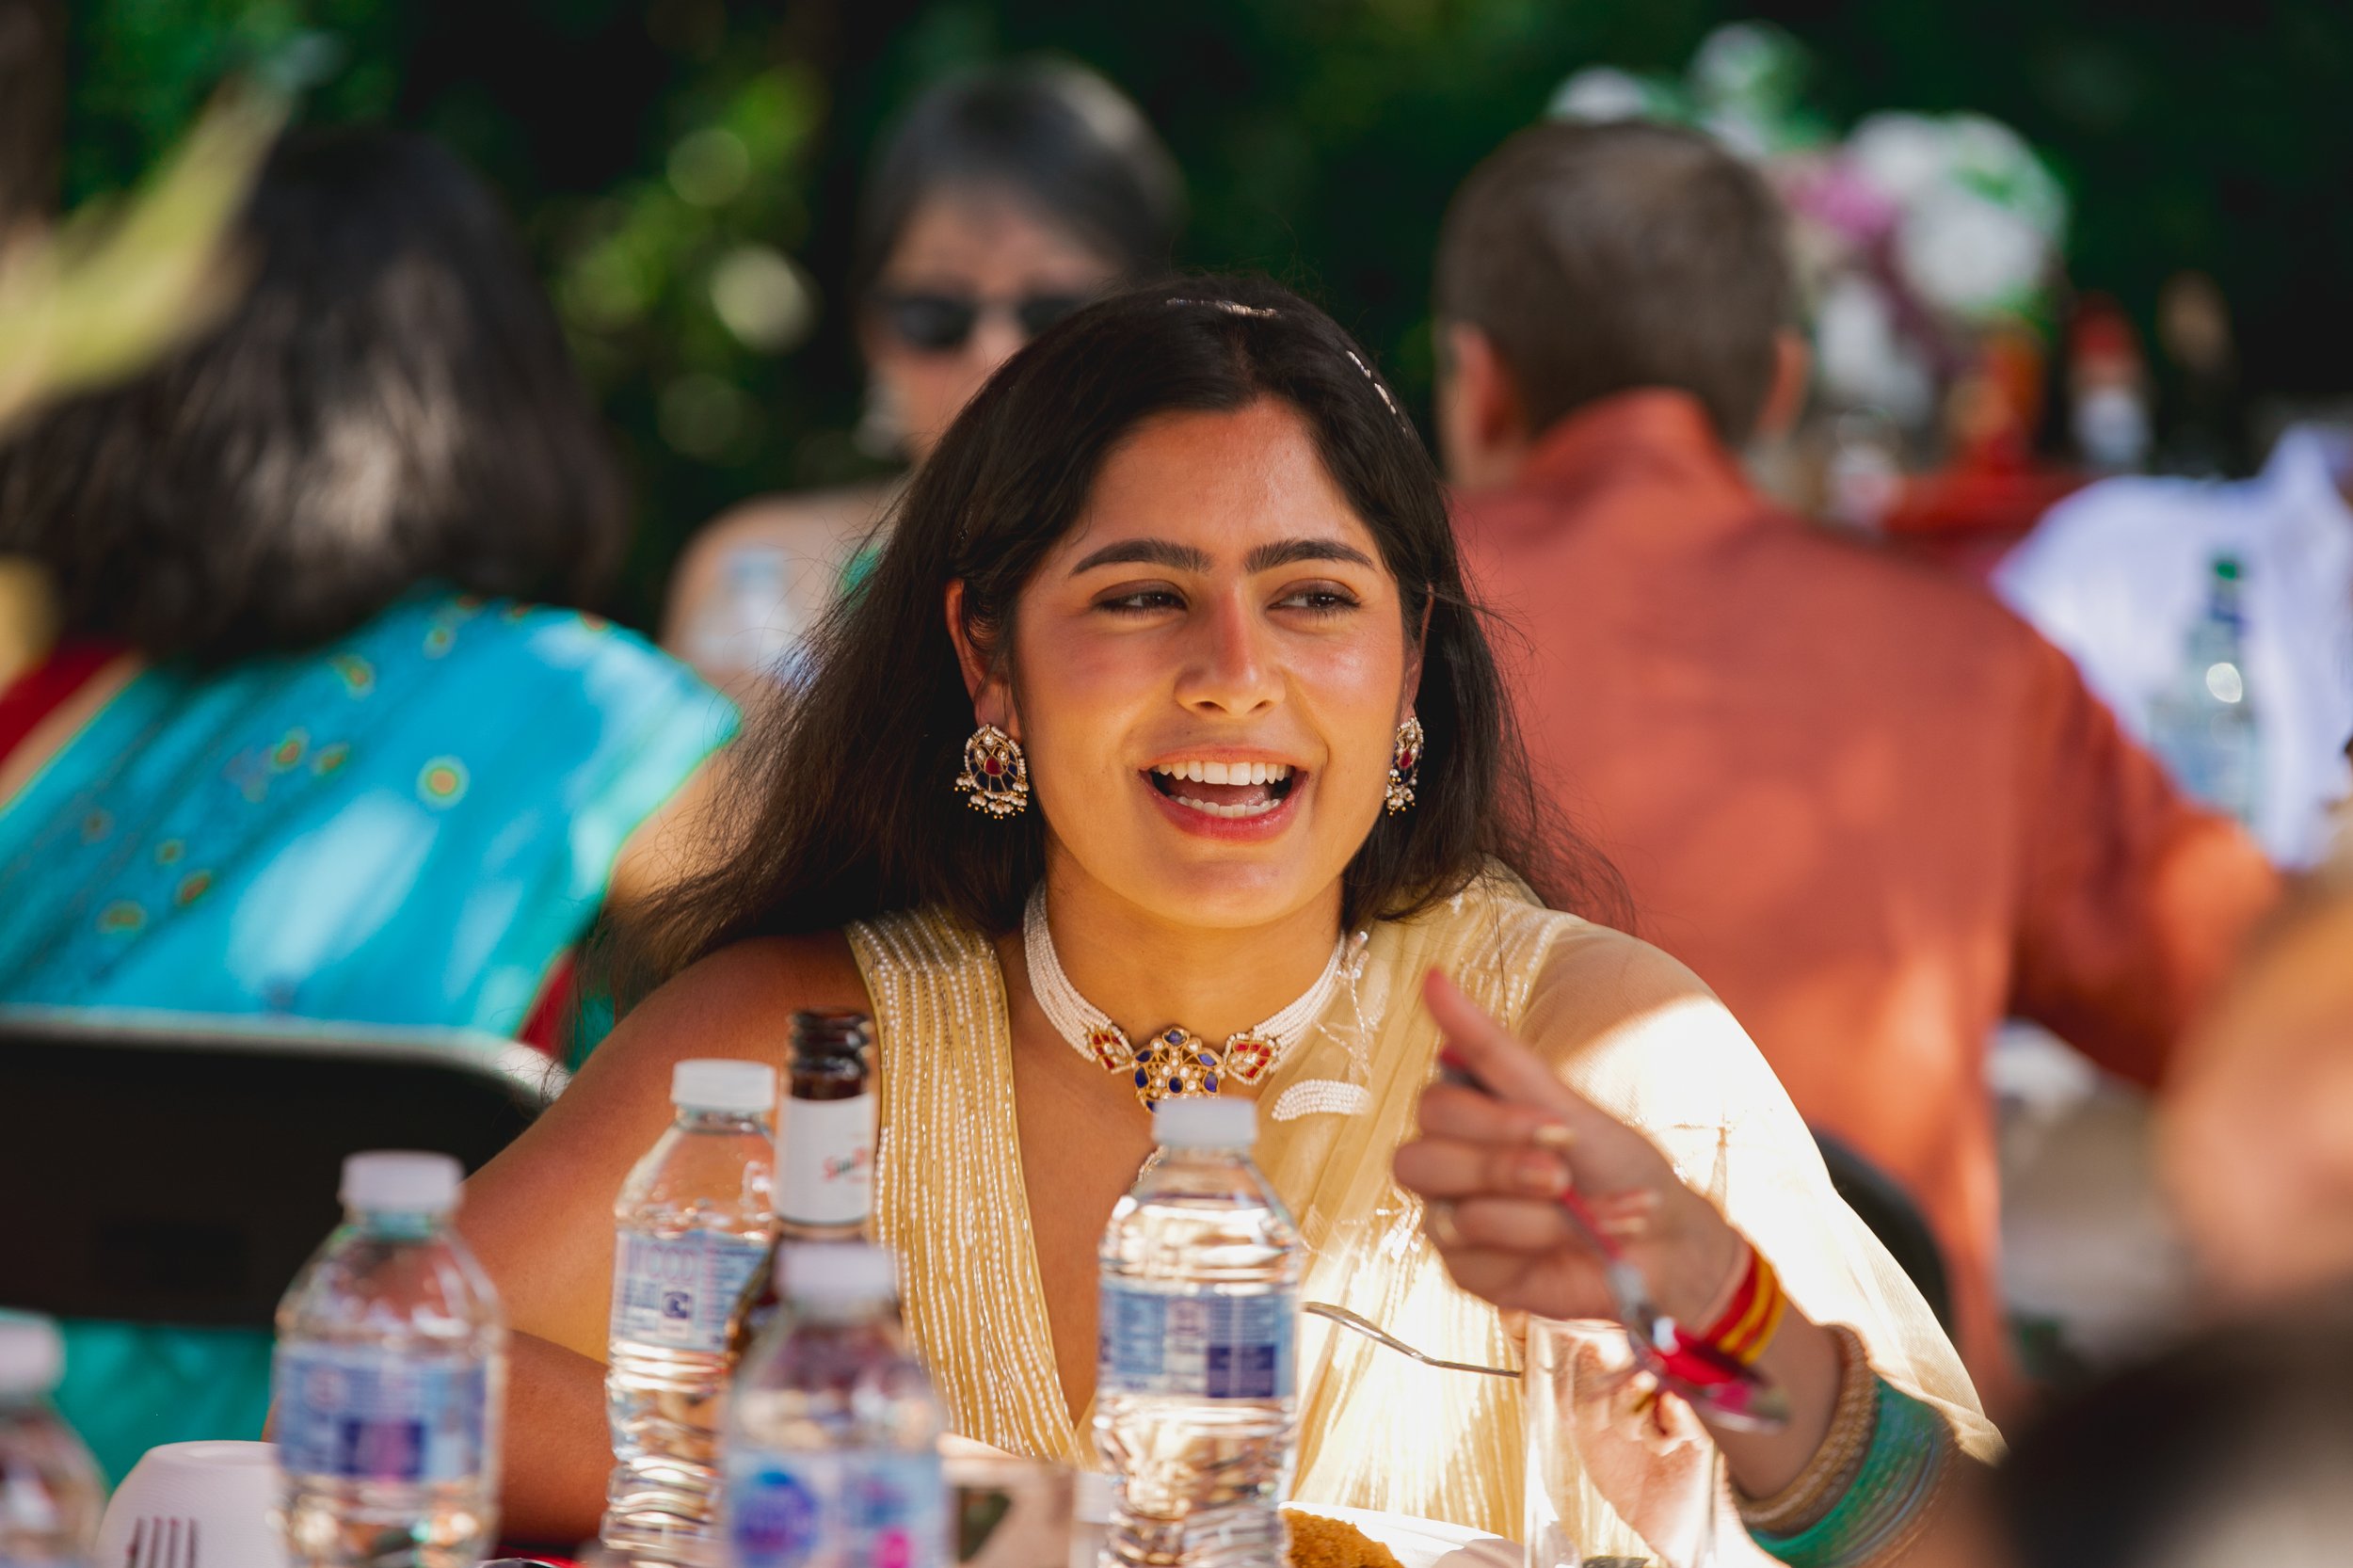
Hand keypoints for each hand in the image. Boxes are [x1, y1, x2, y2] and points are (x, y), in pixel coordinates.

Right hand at [1393, 969, 1744, 1328]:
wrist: (1663, 1237)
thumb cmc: (1614, 1163)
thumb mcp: (1562, 1100)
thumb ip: (1491, 1045)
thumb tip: (1434, 975)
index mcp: (1464, 1116)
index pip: (1433, 1105)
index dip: (1494, 1120)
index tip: (1561, 1125)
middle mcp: (1446, 1165)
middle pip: (1417, 1159)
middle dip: (1499, 1167)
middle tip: (1562, 1174)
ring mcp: (1451, 1220)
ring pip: (1449, 1213)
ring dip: (1529, 1212)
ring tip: (1578, 1210)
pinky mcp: (1467, 1270)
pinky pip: (1472, 1257)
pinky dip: (1534, 1244)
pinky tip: (1570, 1242)